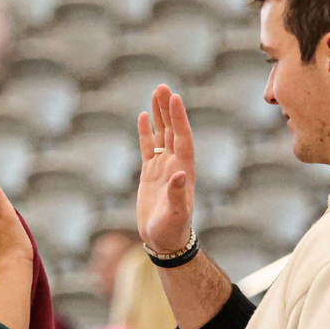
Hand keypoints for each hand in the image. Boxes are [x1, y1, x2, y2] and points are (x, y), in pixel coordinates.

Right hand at [137, 84, 195, 254]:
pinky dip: (147, 132)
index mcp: (185, 170)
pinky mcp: (150, 173)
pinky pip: (148, 147)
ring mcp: (163, 167)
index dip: (179, 118)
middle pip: (173, 130)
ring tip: (156, 92)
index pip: (182, 138)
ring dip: (159, 115)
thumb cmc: (172, 231)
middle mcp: (176, 164)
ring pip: (161, 135)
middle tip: (163, 87)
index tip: (175, 98)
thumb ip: (178, 195)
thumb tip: (180, 174)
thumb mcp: (176, 216)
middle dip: (168, 109)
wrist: (164, 241)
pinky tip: (144, 116)